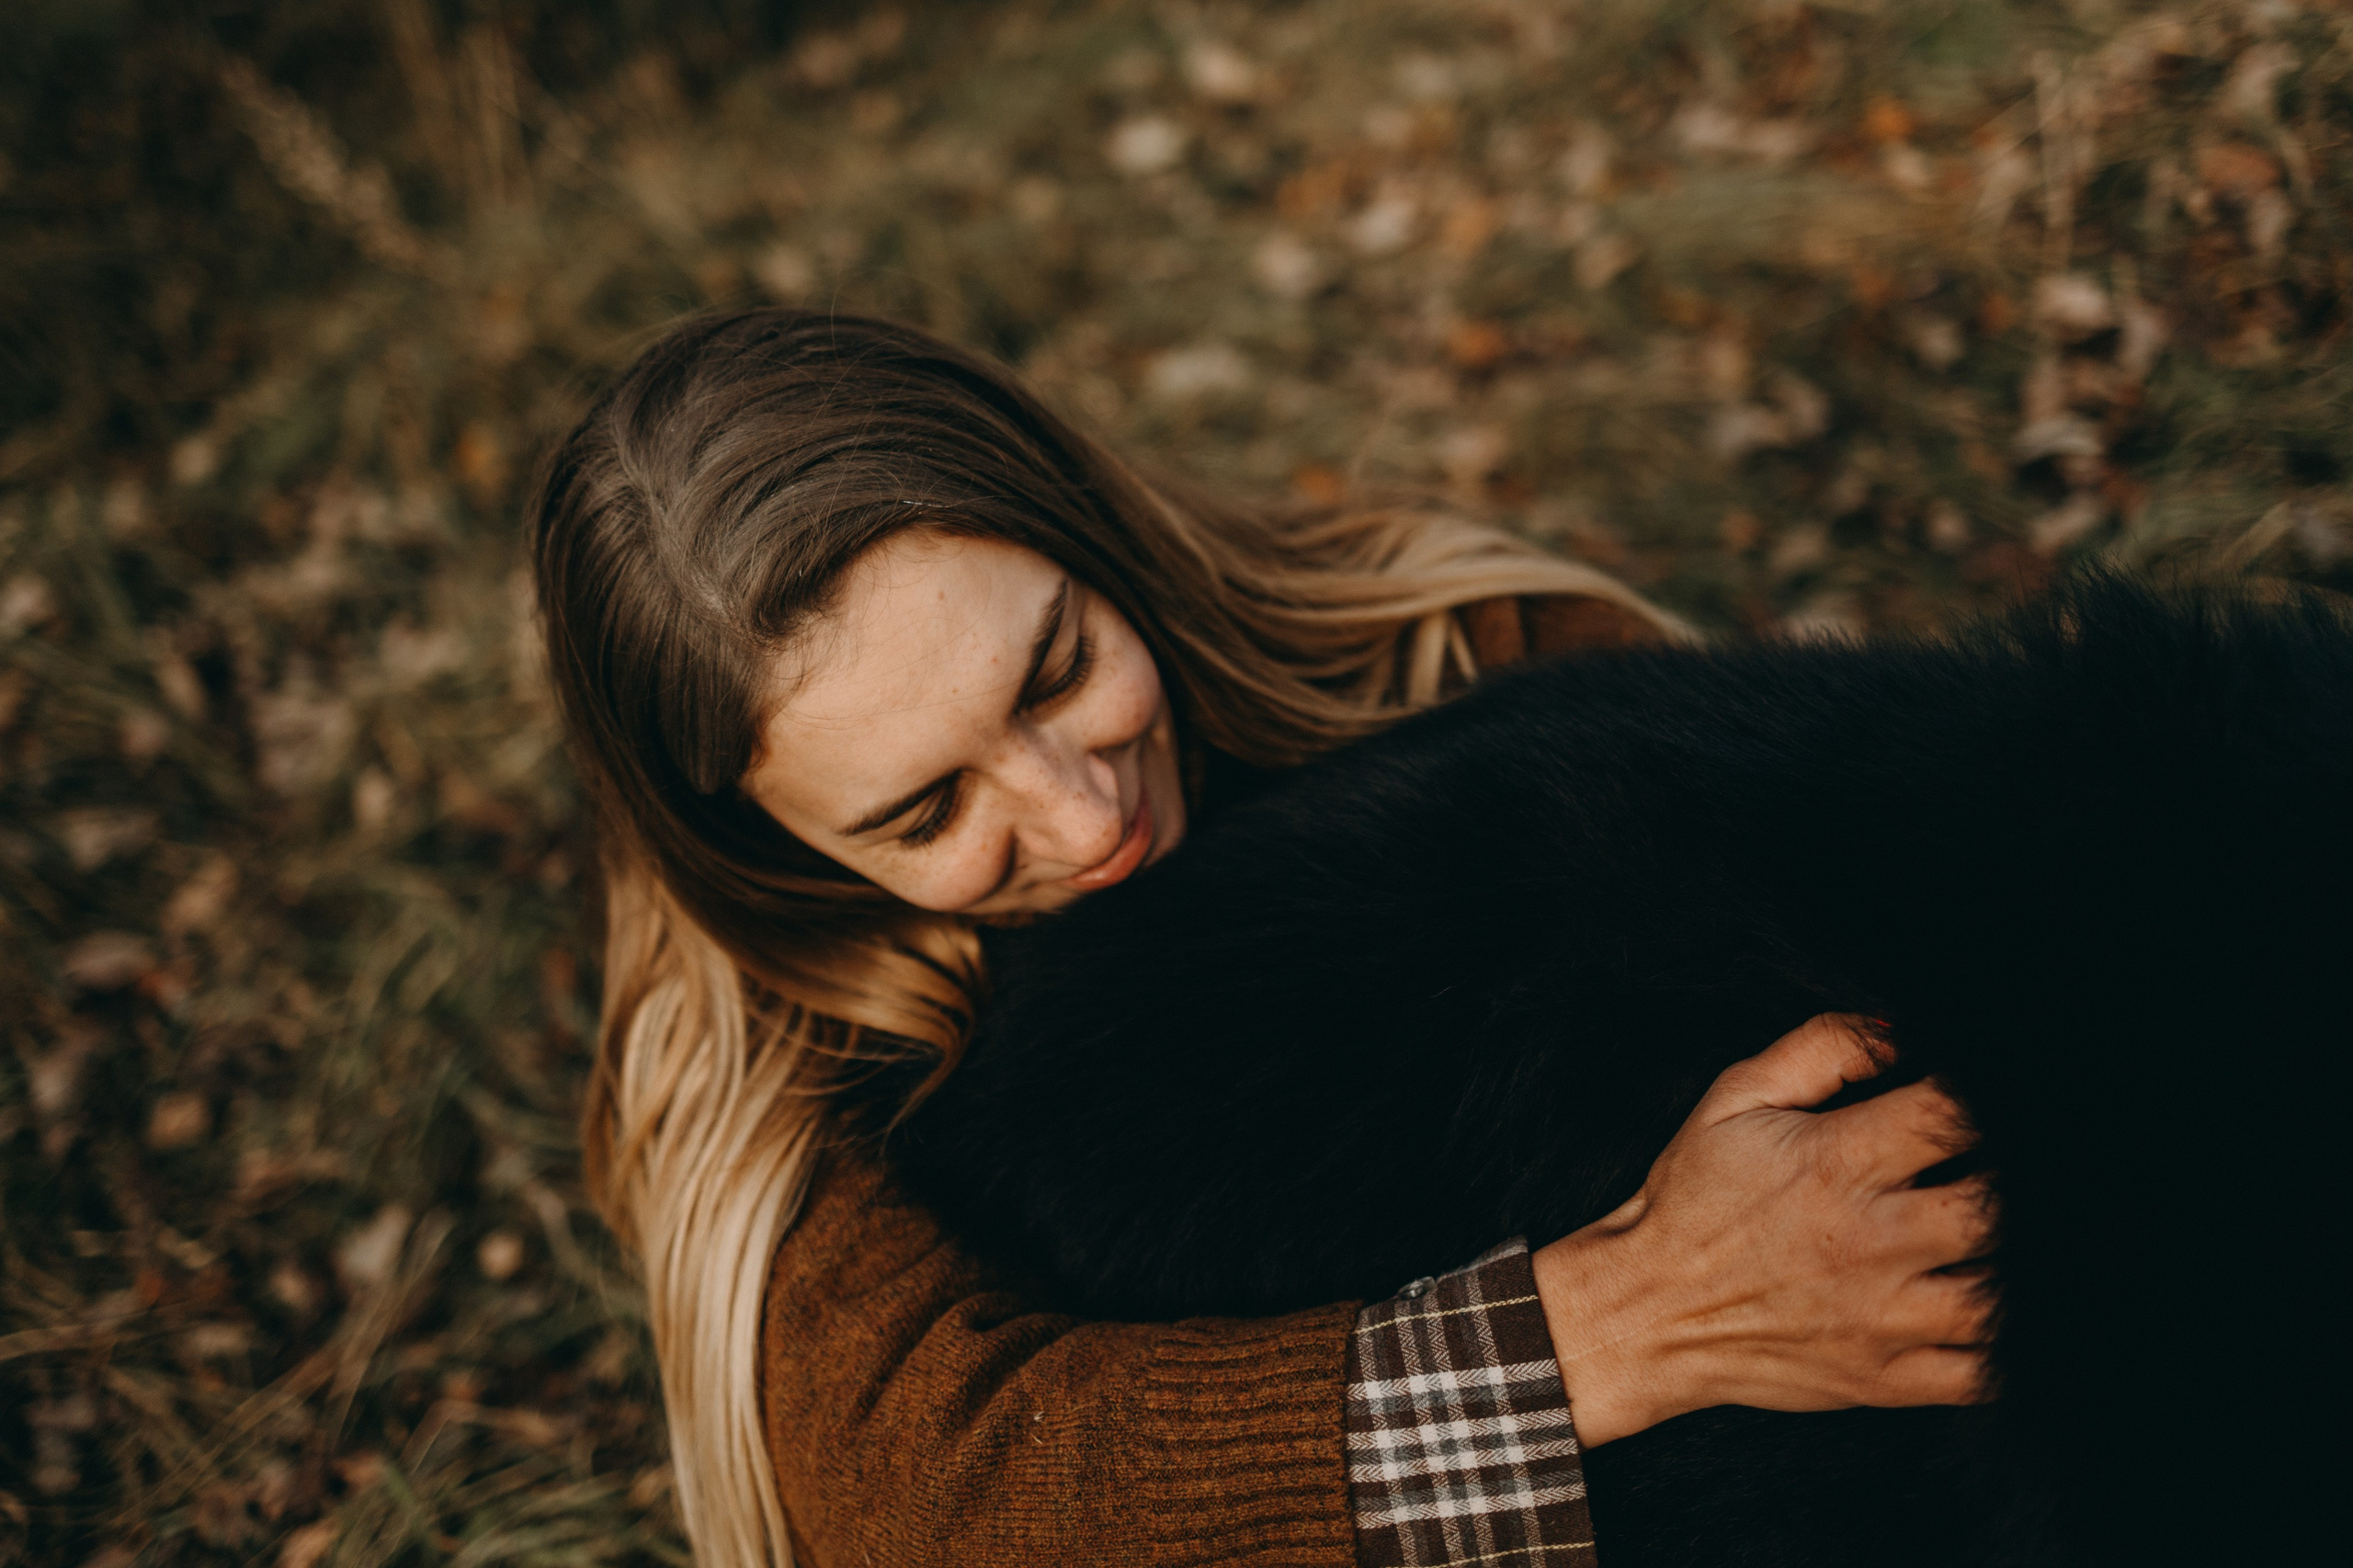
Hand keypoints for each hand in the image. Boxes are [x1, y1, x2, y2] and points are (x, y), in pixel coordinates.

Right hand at [1529, 1014, 1993, 1447]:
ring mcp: (1883, 1318)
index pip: (1955, 1113)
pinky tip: (2006, 1309)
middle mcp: (1870, 1240)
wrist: (1643, 1310)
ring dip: (2021, 1262)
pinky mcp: (1884, 1381)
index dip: (1990, 1098)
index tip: (1989, 1099)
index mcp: (1838, 1161)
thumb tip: (1902, 1031)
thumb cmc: (1693, 1199)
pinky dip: (2013, 1347)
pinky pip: (1983, 1377)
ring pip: (2003, 1293)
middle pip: (2001, 1205)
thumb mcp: (1735, 1097)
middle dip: (2021, 1180)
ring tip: (2012, 1235)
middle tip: (2016, 1171)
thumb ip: (1824, 1047)